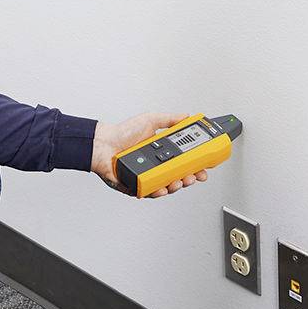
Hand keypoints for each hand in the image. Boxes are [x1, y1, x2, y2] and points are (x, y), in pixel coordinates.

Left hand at [91, 112, 211, 197]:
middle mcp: (155, 166)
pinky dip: (157, 192)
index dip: (196, 165)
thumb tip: (186, 116)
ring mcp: (146, 177)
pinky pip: (149, 193)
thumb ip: (169, 119)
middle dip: (190, 178)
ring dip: (176, 185)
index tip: (205, 165)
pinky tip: (162, 187)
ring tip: (179, 180)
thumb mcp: (150, 120)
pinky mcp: (135, 186)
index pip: (183, 161)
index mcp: (161, 153)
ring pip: (167, 186)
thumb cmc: (121, 133)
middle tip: (195, 175)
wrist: (102, 143)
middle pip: (179, 176)